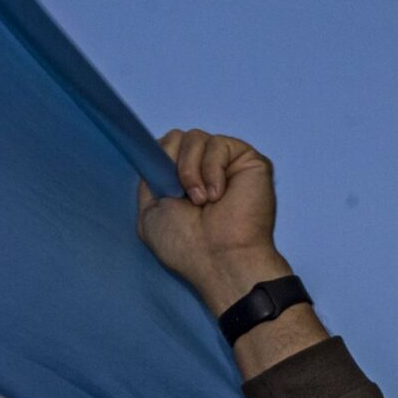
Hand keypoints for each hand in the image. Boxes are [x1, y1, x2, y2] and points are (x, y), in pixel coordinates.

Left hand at [136, 130, 285, 312]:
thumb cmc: (185, 246)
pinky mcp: (247, 160)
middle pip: (177, 137)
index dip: (159, 159)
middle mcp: (202, 170)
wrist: (218, 259)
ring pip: (195, 138)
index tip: (163, 186)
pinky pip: (218, 144)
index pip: (164, 148)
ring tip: (201, 201)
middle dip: (172, 165)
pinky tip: (218, 195)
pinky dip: (211, 170)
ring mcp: (225, 164)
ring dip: (190, 171)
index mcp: (180, 181)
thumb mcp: (149, 212)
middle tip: (181, 196)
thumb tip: (152, 155)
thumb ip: (149, 180)